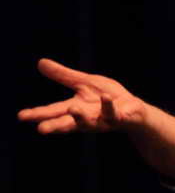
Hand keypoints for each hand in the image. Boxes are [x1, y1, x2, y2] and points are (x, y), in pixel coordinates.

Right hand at [17, 58, 146, 133]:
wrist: (134, 110)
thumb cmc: (108, 97)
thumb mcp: (84, 83)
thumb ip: (64, 76)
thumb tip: (40, 62)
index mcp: (76, 108)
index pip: (53, 111)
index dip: (38, 114)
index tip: (21, 116)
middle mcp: (87, 118)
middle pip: (67, 123)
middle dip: (54, 126)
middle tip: (41, 129)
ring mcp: (103, 120)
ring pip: (90, 122)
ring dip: (81, 117)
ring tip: (73, 109)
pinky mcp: (119, 119)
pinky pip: (113, 114)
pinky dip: (109, 106)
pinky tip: (105, 97)